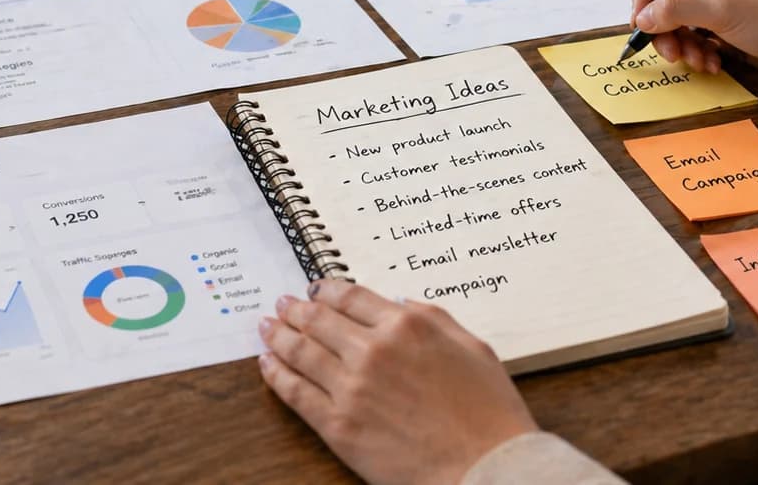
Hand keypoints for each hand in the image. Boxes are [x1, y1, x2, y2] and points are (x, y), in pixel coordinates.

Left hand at [258, 281, 536, 484]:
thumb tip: (402, 305)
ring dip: (279, 335)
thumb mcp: (472, 347)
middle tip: (282, 305)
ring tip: (267, 327)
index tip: (314, 290)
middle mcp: (373, 349)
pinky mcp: (339, 425)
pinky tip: (268, 363)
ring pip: (301, 351)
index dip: (326, 291)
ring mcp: (352, 387)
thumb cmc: (489, 414)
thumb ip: (433, 319)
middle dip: (296, 309)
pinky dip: (277, 374)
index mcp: (407, 326)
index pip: (352, 297)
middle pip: (319, 319)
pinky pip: (296, 392)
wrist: (487, 469)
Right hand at [631, 0, 757, 88]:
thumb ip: (676, 10)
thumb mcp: (723, 12)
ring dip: (680, 44)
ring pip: (674, 20)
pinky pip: (691, 36)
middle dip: (663, 27)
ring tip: (698, 61)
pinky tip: (713, 63)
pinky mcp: (723, 23)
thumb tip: (641, 17)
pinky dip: (696, 52)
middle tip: (671, 52)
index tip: (641, 23)